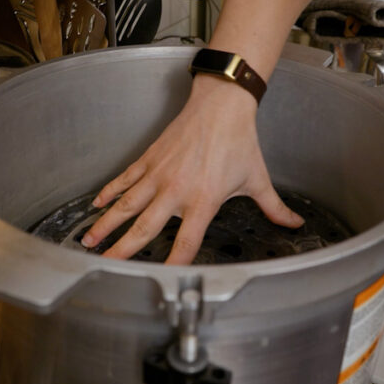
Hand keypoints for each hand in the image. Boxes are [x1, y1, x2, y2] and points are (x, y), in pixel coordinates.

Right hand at [80, 76, 303, 263]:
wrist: (221, 105)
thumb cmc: (239, 141)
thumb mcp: (257, 179)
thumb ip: (274, 207)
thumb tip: (294, 223)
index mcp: (203, 200)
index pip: (186, 241)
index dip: (174, 262)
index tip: (161, 278)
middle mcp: (176, 190)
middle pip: (145, 227)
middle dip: (124, 250)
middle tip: (105, 266)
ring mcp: (159, 174)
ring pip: (127, 204)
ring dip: (107, 223)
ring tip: (89, 239)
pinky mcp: (150, 158)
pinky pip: (125, 179)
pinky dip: (110, 191)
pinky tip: (97, 203)